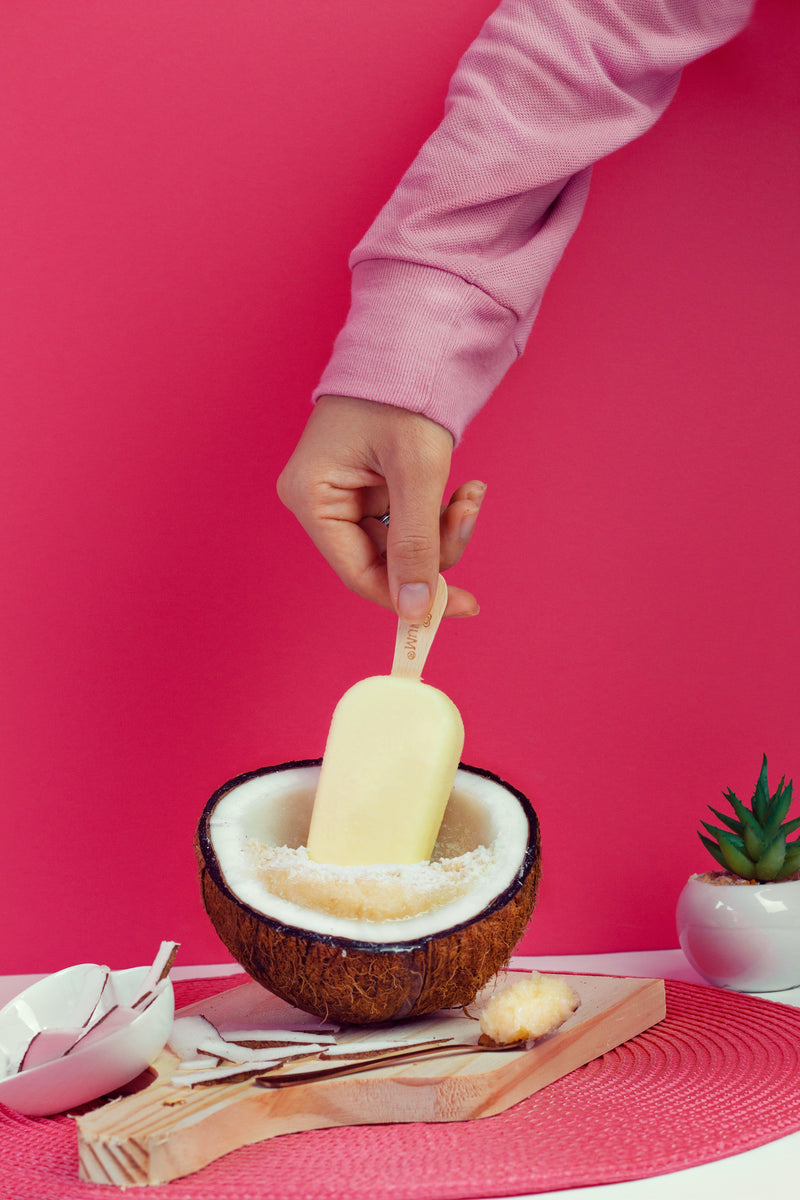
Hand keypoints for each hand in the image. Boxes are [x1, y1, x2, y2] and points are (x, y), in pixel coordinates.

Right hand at [277, 395, 484, 618]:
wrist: (413, 339)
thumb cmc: (403, 391)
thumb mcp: (416, 472)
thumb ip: (416, 545)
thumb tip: (417, 610)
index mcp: (311, 497)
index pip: (360, 572)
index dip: (409, 595)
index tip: (460, 605)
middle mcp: (319, 500)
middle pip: (383, 560)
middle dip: (436, 547)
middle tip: (469, 514)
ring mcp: (343, 493)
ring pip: (401, 544)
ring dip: (443, 527)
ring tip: (470, 493)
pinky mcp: (368, 486)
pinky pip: (406, 521)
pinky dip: (437, 513)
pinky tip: (462, 489)